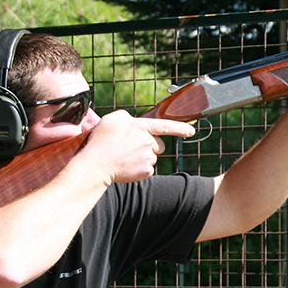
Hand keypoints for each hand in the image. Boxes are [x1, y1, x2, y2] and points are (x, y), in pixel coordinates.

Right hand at [77, 110, 194, 183]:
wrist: (96, 164)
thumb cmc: (101, 141)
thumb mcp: (111, 119)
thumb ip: (126, 117)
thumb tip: (133, 121)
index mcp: (141, 127)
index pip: (165, 125)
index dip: (181, 128)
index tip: (192, 131)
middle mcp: (148, 141)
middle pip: (159, 145)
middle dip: (151, 146)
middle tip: (133, 148)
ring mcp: (148, 157)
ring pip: (153, 157)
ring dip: (143, 157)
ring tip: (125, 157)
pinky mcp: (146, 170)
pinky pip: (148, 169)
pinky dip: (139, 169)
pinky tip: (126, 166)